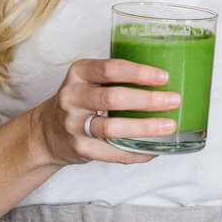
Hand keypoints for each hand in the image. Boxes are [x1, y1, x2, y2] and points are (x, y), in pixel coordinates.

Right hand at [34, 57, 180, 166]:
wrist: (47, 131)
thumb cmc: (79, 100)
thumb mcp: (88, 80)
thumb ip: (116, 78)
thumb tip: (163, 81)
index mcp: (79, 74)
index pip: (110, 69)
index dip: (139, 73)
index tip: (164, 76)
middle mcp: (72, 97)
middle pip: (112, 98)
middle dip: (147, 100)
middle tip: (174, 100)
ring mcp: (74, 125)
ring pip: (111, 127)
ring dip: (144, 127)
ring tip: (168, 125)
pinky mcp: (80, 148)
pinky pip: (113, 152)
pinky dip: (136, 151)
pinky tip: (154, 148)